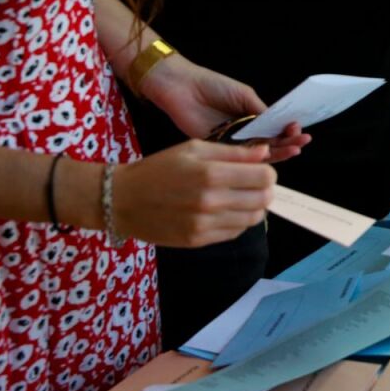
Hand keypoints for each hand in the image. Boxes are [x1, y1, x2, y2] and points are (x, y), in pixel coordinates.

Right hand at [112, 140, 276, 247]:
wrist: (121, 200)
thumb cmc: (158, 168)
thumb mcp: (193, 149)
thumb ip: (232, 152)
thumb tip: (265, 152)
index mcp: (211, 174)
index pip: (264, 177)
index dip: (268, 173)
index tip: (259, 171)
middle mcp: (211, 202)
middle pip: (264, 199)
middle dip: (265, 190)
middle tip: (253, 185)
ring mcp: (205, 224)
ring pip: (253, 219)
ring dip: (253, 207)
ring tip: (239, 197)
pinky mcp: (198, 240)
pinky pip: (234, 232)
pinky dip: (237, 221)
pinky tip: (225, 211)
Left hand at [138, 56, 310, 162]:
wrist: (181, 88)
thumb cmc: (212, 85)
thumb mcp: (244, 94)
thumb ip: (261, 111)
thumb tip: (281, 124)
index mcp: (251, 115)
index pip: (274, 126)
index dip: (288, 129)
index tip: (298, 129)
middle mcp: (244, 130)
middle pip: (270, 141)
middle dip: (288, 142)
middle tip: (302, 142)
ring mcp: (232, 141)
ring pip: (258, 152)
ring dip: (278, 151)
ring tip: (295, 150)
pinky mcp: (218, 149)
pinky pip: (239, 156)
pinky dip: (255, 158)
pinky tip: (269, 156)